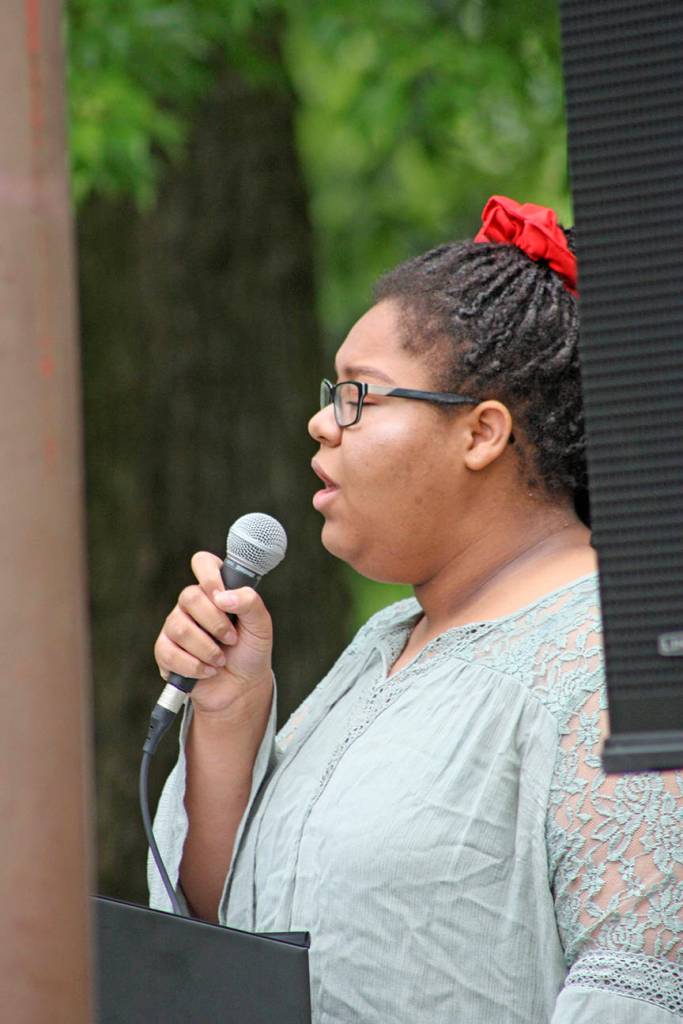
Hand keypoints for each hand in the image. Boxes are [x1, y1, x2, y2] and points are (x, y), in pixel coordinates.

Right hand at [153, 551, 272, 718]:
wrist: (241, 688)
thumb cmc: (250, 651)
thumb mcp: (261, 626)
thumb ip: (250, 603)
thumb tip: (223, 597)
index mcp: (215, 591)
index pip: (203, 563)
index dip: (210, 576)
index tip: (223, 597)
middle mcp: (192, 604)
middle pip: (189, 596)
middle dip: (216, 623)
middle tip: (232, 640)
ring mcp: (175, 626)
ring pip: (180, 627)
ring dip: (207, 649)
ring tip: (221, 660)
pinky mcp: (165, 651)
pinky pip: (169, 652)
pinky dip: (194, 666)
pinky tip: (207, 671)